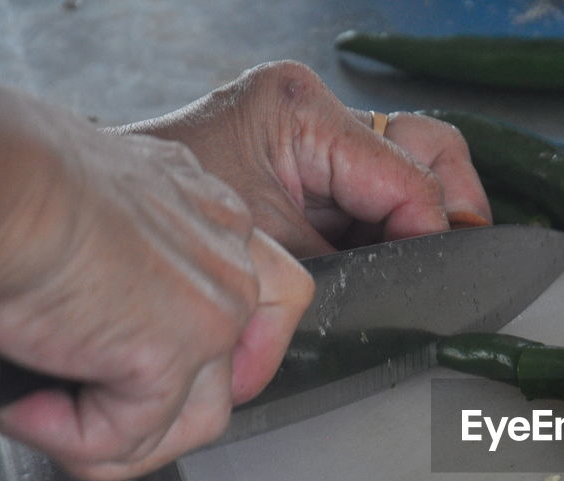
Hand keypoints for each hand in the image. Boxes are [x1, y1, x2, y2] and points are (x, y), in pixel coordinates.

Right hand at [0, 79, 313, 480]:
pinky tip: (22, 404)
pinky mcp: (173, 356)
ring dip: (113, 435)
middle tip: (72, 406)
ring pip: (192, 418)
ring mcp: (211, 312)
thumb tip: (86, 320)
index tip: (122, 373)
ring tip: (41, 412)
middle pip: (222, 372)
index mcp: (207, 216)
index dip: (185, 359)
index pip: (237, 308)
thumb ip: (116, 264)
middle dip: (149, 409)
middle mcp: (226, 261)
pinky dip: (65, 435)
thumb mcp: (87, 211)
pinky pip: (125, 435)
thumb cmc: (13, 183)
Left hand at [121, 61, 491, 257]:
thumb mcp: (267, 250)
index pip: (407, 174)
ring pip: (417, 161)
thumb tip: (408, 283)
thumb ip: (347, 264)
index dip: (433, 232)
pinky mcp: (311, 167)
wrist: (97, 221)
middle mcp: (314, 114)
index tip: (438, 275)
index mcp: (301, 114)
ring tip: (436, 260)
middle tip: (467, 254)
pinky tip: (398, 257)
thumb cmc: (162, 226)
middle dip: (457, 203)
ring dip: (432, 213)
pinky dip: (399, 223)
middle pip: (429, 145)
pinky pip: (382, 187)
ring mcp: (314, 139)